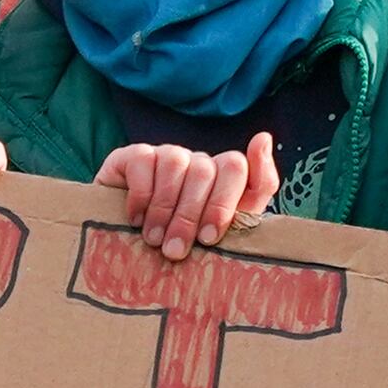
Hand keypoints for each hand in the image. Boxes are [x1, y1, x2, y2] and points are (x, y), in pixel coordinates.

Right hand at [104, 132, 276, 257]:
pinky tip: (136, 219)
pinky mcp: (132, 155)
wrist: (124, 248)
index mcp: (221, 179)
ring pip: (176, 163)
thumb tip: (264, 137)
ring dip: (165, 207)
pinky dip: (141, 195)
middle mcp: (196, 162)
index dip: (225, 202)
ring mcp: (165, 155)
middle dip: (190, 216)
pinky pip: (144, 162)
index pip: (236, 168)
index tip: (210, 237)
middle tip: (175, 251)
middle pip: (205, 171)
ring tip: (154, 240)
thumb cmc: (178, 244)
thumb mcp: (219, 236)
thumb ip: (254, 193)